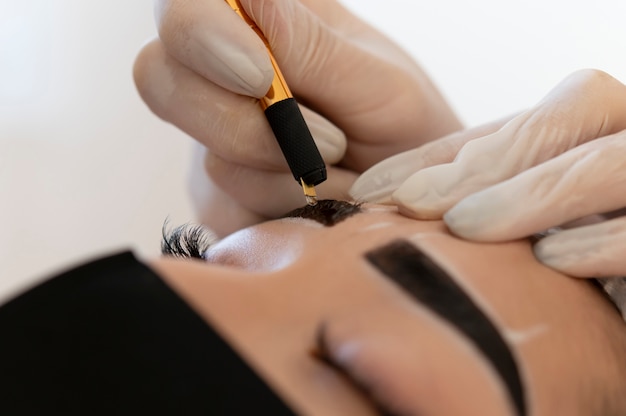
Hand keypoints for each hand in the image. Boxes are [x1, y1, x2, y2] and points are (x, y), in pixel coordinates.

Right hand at [134, 0, 460, 236]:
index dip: (200, 32)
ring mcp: (213, 141)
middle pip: (158, 77)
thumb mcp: (380, 84)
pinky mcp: (221, 199)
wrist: (415, 202)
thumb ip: (313, 48)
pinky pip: (230, 208)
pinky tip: (323, 198)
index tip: (259, 75)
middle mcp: (222, 78)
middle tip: (329, 142)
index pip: (184, 4)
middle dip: (244, 123)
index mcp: (262, 25)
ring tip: (342, 170)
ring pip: (208, 157)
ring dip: (287, 173)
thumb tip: (246, 0)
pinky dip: (288, 208)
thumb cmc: (406, 130)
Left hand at [352, 69, 625, 276]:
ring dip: (534, 191)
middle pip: (577, 110)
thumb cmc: (592, 265)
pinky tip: (555, 258)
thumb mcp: (532, 223)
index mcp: (597, 134)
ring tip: (467, 226)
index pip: (516, 124)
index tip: (375, 190)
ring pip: (613, 161)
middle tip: (415, 202)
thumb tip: (397, 201)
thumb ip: (486, 198)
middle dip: (487, 159)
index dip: (442, 153)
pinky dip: (606, 239)